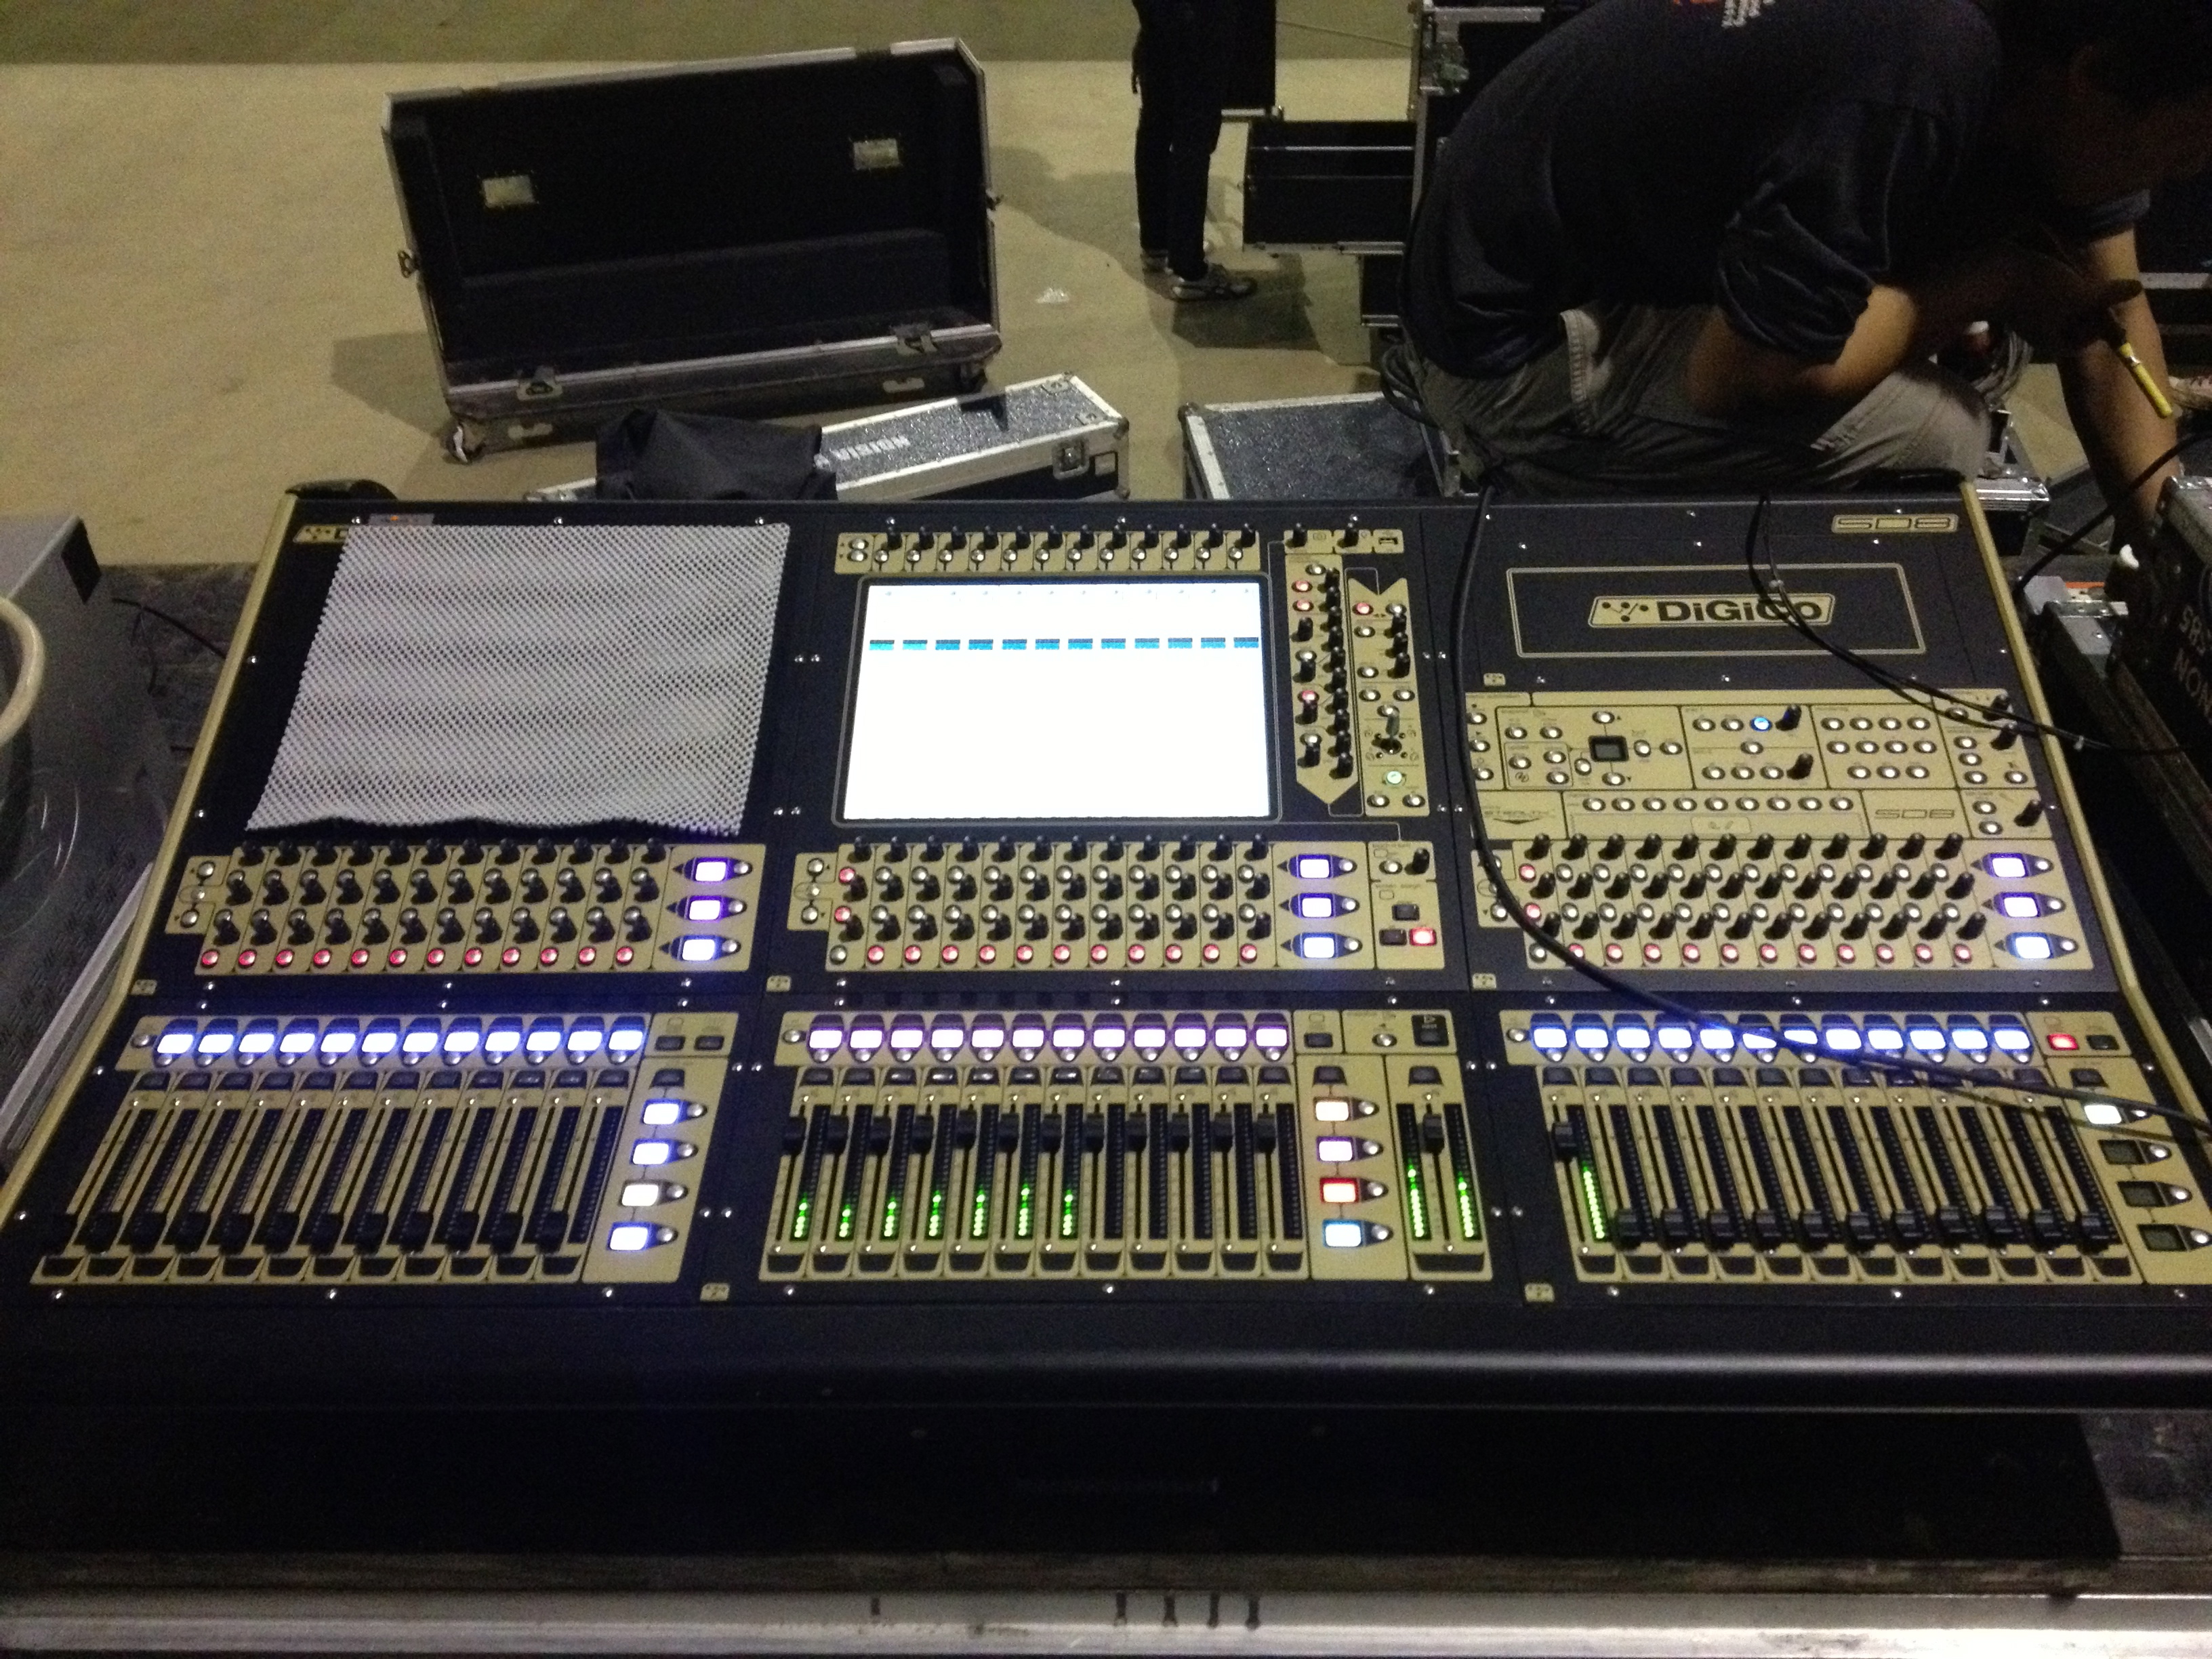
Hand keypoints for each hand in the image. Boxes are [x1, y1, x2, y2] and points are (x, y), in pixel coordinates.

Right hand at [1997, 245, 2144, 356]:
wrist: (1992, 275)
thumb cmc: (2038, 291)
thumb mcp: (2079, 293)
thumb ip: (2108, 295)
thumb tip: (2137, 289)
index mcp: (2053, 339)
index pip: (2081, 342)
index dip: (2098, 328)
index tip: (2108, 309)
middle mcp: (2040, 330)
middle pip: (2071, 324)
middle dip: (2085, 308)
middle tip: (2097, 288)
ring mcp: (2028, 313)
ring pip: (2058, 308)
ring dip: (2071, 294)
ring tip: (2081, 276)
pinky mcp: (2019, 296)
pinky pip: (2044, 294)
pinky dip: (2055, 285)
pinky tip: (2061, 269)